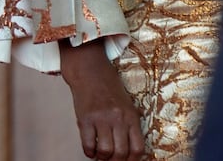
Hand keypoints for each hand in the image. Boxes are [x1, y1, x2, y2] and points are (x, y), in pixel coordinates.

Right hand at [58, 39, 145, 160]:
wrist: (89, 70)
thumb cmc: (109, 87)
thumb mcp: (127, 104)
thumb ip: (131, 124)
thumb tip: (133, 149)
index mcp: (131, 116)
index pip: (138, 148)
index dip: (133, 160)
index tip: (127, 160)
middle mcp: (118, 119)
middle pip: (121, 153)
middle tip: (112, 159)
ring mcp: (100, 119)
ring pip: (105, 151)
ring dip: (102, 157)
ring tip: (100, 154)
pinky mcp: (85, 119)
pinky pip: (87, 144)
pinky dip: (89, 151)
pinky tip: (90, 149)